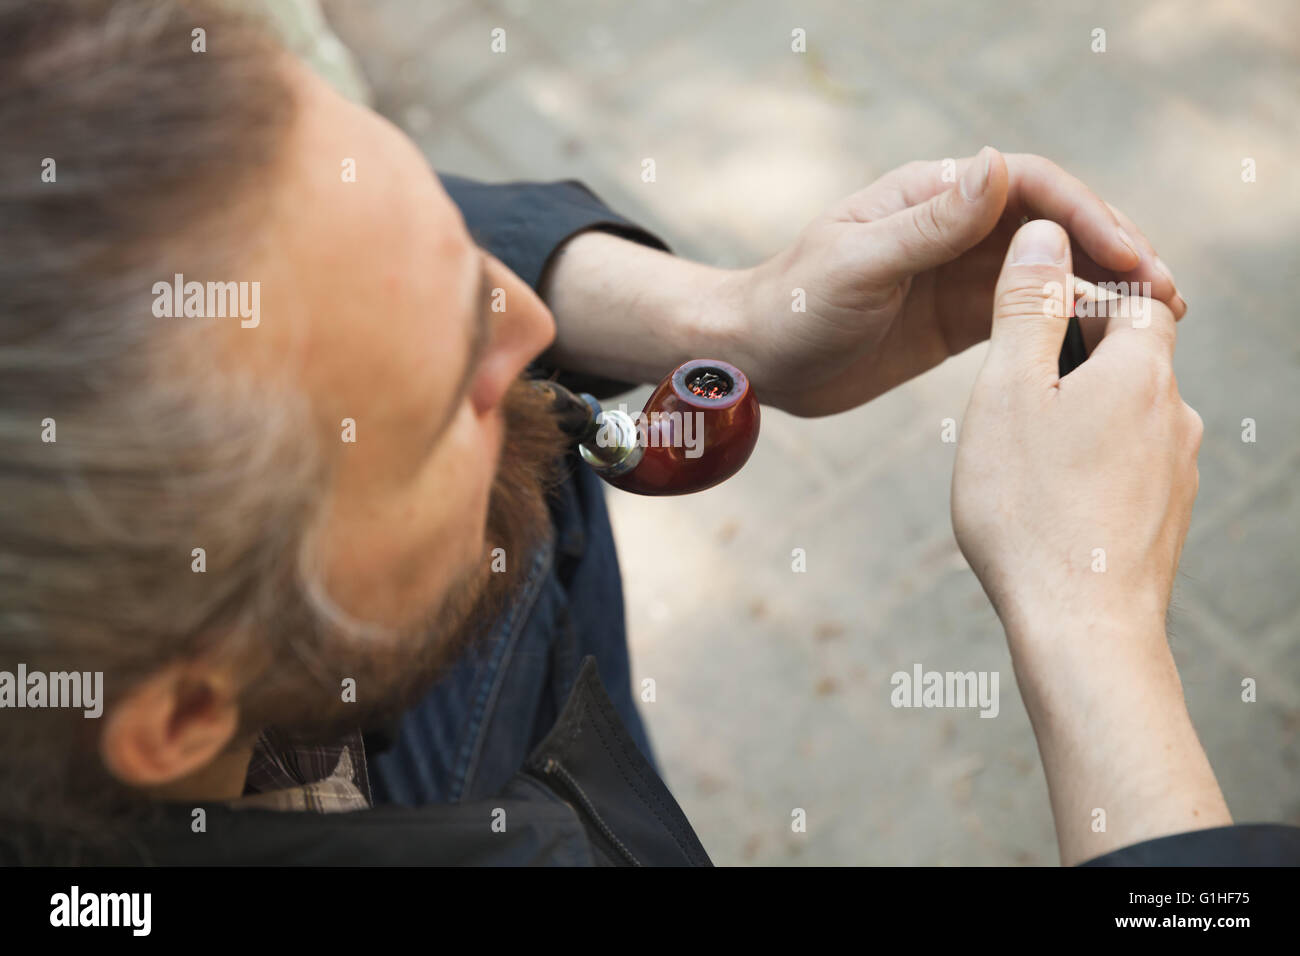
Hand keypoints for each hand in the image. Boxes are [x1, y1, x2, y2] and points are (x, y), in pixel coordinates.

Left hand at [728, 148, 1184, 415]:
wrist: (757, 359)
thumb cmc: (795, 304)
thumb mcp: (860, 262)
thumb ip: (931, 223)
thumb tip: (1000, 163)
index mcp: (932, 194)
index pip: (1028, 187)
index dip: (1087, 215)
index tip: (1130, 255)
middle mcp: (954, 226)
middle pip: (1053, 226)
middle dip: (1113, 251)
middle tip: (1166, 291)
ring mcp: (960, 273)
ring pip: (1049, 272)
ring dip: (1103, 288)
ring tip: (1157, 319)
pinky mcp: (959, 320)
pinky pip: (1027, 315)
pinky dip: (1069, 324)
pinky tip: (1106, 344)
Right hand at [951, 218, 1196, 641]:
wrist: (1082, 629)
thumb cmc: (1032, 509)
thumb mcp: (1009, 392)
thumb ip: (1027, 308)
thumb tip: (1044, 232)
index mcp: (1143, 371)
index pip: (1130, 295)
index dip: (1080, 295)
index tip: (1026, 320)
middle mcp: (1175, 415)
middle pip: (1129, 356)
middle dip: (1070, 362)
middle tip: (1008, 397)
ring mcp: (1176, 473)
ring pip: (1125, 416)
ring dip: (1078, 419)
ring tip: (1021, 458)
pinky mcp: (1165, 520)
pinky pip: (1126, 468)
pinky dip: (1089, 468)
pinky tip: (1048, 503)